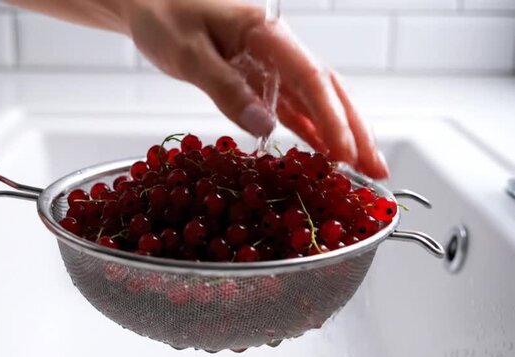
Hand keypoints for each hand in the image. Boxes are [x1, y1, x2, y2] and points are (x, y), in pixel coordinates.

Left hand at [125, 0, 388, 177]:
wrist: (149, 3)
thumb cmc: (165, 17)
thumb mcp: (189, 53)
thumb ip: (226, 87)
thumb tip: (265, 127)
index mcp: (266, 33)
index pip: (311, 78)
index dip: (332, 120)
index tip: (346, 155)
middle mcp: (277, 48)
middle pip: (327, 90)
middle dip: (354, 131)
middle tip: (377, 170)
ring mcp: (270, 64)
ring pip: (315, 101)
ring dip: (339, 135)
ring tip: (363, 169)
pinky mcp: (259, 78)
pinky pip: (291, 107)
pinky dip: (309, 130)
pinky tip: (324, 152)